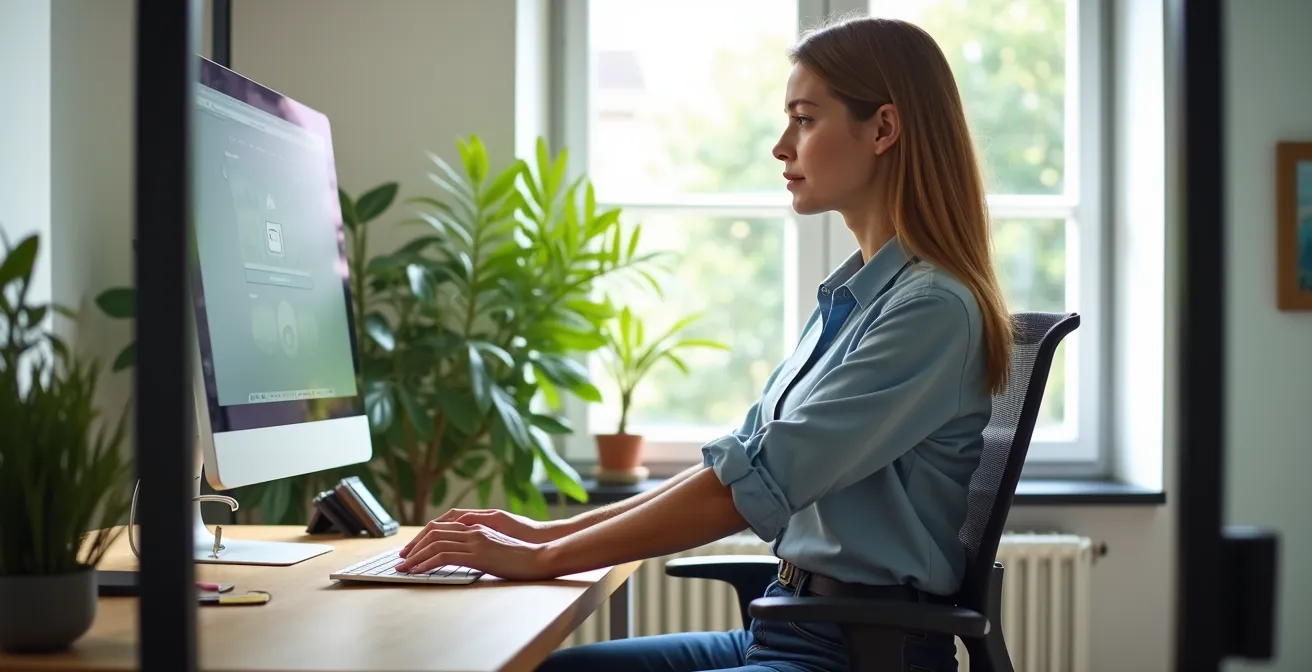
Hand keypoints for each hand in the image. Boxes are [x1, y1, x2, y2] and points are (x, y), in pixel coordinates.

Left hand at [400, 509, 561, 556]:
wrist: (540, 557)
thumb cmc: (522, 557)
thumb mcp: (496, 549)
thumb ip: (479, 548)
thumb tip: (463, 557)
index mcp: (477, 527)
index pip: (441, 527)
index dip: (423, 538)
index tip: (412, 551)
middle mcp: (473, 529)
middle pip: (433, 532)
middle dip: (414, 546)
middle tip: (402, 560)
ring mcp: (475, 540)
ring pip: (435, 543)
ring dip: (415, 556)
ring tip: (404, 569)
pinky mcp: (478, 553)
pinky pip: (444, 556)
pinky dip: (427, 563)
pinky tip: (419, 572)